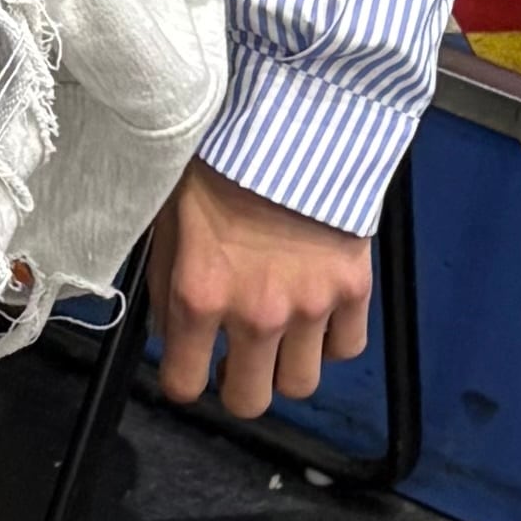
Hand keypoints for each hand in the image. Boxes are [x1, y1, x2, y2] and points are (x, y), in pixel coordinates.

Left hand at [143, 160, 372, 420]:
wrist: (290, 119)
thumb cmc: (220, 161)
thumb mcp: (169, 221)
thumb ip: (168, 287)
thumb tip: (172, 332)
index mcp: (199, 295)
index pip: (183, 385)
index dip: (183, 379)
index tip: (189, 366)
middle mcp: (255, 312)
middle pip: (249, 401)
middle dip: (238, 385)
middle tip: (236, 357)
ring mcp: (309, 305)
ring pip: (300, 385)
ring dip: (285, 367)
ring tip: (278, 335)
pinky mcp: (352, 288)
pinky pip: (346, 349)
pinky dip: (331, 339)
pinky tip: (315, 312)